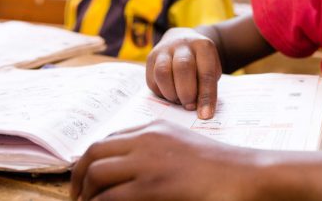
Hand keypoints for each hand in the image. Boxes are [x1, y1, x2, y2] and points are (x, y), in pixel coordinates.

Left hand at [70, 120, 256, 200]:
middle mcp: (146, 139)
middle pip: (94, 153)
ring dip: (86, 194)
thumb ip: (156, 151)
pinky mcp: (151, 185)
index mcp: (154, 128)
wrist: (244, 175)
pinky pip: (109, 197)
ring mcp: (147, 161)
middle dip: (78, 176)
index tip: (87, 179)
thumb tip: (129, 168)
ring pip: (95, 174)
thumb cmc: (218, 167)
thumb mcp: (182, 147)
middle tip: (77, 196)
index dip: (91, 160)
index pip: (108, 139)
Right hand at [146, 28, 221, 118]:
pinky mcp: (150, 58)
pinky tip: (170, 94)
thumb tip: (200, 111)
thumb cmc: (200, 62)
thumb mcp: (211, 69)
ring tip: (178, 100)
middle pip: (182, 68)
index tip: (205, 115)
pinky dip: (161, 93)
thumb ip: (207, 87)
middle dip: (186, 93)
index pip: (206, 73)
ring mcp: (164, 50)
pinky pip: (152, 80)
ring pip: (162, 72)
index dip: (206, 96)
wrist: (182, 41)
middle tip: (190, 106)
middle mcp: (183, 44)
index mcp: (203, 46)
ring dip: (171, 93)